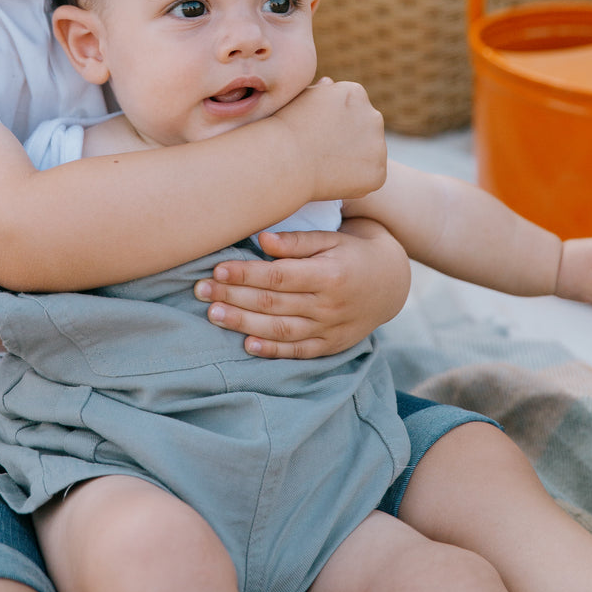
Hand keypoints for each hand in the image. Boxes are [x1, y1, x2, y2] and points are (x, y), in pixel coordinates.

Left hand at [193, 218, 409, 358]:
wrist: (391, 283)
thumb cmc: (352, 252)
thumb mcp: (331, 239)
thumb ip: (297, 241)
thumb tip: (261, 239)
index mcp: (329, 274)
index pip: (279, 276)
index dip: (246, 274)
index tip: (217, 269)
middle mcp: (329, 305)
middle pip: (273, 304)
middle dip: (233, 297)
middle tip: (200, 291)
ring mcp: (330, 329)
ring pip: (281, 330)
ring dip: (243, 324)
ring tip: (213, 315)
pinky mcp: (331, 346)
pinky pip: (298, 352)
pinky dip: (272, 351)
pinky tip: (247, 344)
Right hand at [271, 78, 386, 201]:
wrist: (283, 158)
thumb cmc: (284, 128)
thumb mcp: (299, 99)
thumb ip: (320, 91)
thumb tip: (330, 83)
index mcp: (355, 92)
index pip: (352, 107)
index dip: (332, 122)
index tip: (315, 131)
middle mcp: (373, 115)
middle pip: (365, 128)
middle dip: (349, 138)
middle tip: (320, 151)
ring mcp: (378, 145)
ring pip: (370, 152)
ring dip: (355, 158)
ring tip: (324, 165)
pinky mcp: (378, 172)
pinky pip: (370, 176)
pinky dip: (356, 180)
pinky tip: (332, 179)